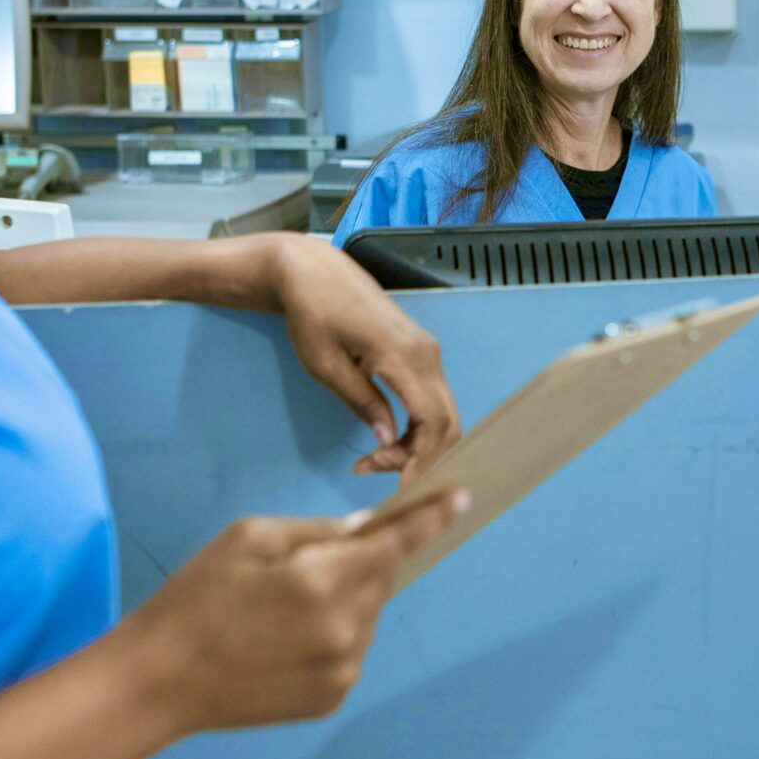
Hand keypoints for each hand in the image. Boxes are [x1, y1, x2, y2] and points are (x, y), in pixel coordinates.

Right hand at [121, 491, 468, 731]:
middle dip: (358, 561)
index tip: (462, 498)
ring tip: (277, 610)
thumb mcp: (249, 538)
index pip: (396, 544)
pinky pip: (348, 650)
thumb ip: (317, 532)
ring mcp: (341, 672)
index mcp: (323, 583)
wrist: (158, 682)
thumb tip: (366, 530)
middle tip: (300, 564)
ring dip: (342, 600)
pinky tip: (280, 640)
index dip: (431, 518)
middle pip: (380, 578)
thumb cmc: (195, 599)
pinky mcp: (331, 699)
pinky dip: (329, 635)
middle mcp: (344, 632)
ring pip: (365, 615)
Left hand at [266, 234, 461, 476]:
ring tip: (373, 455)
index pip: (432, 421)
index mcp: (402, 356)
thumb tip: (388, 439)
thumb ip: (361, 402)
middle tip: (374, 467)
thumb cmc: (312, 315)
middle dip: (419, 457)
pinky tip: (386, 436)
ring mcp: (427, 350)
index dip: (420, 460)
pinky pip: (432, 398)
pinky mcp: (420, 351)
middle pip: (447, 422)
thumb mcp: (325, 365)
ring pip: (442, 413)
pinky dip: (417, 426)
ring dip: (417, 443)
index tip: (396, 486)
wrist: (314, 272)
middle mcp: (426, 353)